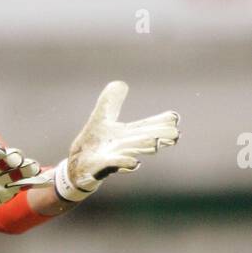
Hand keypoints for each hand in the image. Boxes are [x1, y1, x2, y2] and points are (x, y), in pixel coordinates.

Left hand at [19, 81, 180, 202]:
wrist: (78, 167)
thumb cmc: (94, 144)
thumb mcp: (100, 119)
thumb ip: (110, 102)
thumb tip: (121, 83)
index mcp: (127, 135)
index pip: (147, 127)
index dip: (160, 123)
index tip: (175, 118)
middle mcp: (124, 147)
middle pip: (144, 140)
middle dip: (159, 136)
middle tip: (175, 134)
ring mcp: (113, 158)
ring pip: (131, 152)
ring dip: (143, 148)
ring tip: (156, 144)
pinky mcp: (99, 168)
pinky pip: (112, 166)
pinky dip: (123, 164)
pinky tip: (135, 164)